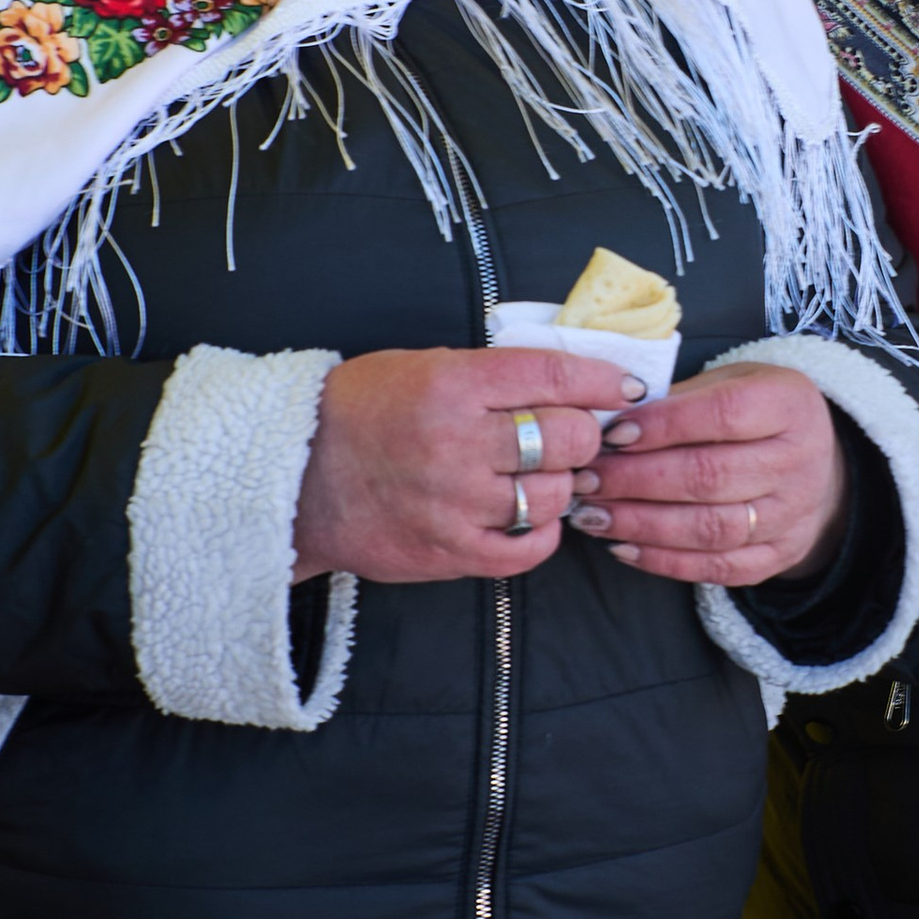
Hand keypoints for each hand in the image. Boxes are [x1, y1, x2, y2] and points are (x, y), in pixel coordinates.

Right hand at [294, 346, 636, 582]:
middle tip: (574, 435)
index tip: (624, 388)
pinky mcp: (450, 552)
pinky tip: (528, 516)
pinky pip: (529, 549)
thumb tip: (575, 382)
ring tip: (538, 474)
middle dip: (584, 434)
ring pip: (554, 494)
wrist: (294, 475)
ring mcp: (455, 503)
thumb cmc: (364, 411)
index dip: (603, 381)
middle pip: (569, 437)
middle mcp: (458, 442)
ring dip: (559, 483)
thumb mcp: (426, 366)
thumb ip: (496, 374)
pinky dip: (542, 533)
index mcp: (453, 384)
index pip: (557, 377)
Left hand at [569, 363, 847, 588]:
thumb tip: (607, 421)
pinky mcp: (780, 555)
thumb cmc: (755, 414)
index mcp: (789, 405)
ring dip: (642, 524)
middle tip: (586, 479)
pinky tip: (623, 547)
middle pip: (710, 476)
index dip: (663, 426)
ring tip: (592, 516)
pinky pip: (719, 568)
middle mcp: (799, 461)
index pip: (723, 414)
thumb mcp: (731, 382)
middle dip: (636, 480)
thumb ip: (678, 397)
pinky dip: (666, 561)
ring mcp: (793, 515)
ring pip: (710, 528)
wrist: (816, 464)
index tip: (611, 434)